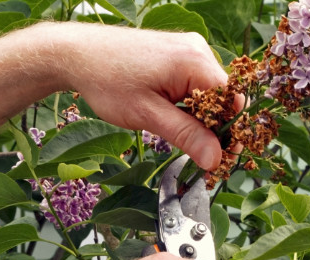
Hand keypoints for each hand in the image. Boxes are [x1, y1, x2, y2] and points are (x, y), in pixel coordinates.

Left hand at [47, 23, 243, 170]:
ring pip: (210, 92)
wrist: (76, 53)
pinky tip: (174, 117)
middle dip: (215, 127)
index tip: (222, 158)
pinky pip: (196, 83)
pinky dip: (190, 104)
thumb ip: (186, 135)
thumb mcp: (148, 115)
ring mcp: (188, 49)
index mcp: (195, 61)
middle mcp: (198, 50)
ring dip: (201, 117)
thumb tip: (215, 159)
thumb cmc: (107, 80)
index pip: (233, 100)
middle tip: (202, 155)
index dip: (230, 131)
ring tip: (181, 135)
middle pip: (224, 96)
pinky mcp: (178, 54)